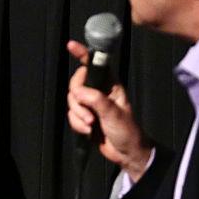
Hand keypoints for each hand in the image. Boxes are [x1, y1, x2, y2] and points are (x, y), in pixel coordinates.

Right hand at [66, 40, 151, 180]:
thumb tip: (77, 92)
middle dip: (78, 102)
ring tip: (92, 126)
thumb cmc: (127, 131)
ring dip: (79, 116)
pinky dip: (77, 124)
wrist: (126, 153)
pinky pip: (71, 115)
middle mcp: (98, 91)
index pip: (94, 64)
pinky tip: (89, 131)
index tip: (71, 45)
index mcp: (110, 85)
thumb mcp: (114, 113)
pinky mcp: (84, 116)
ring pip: (72, 102)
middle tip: (90, 116)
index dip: (82, 53)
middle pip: (76, 85)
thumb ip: (96, 99)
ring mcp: (90, 104)